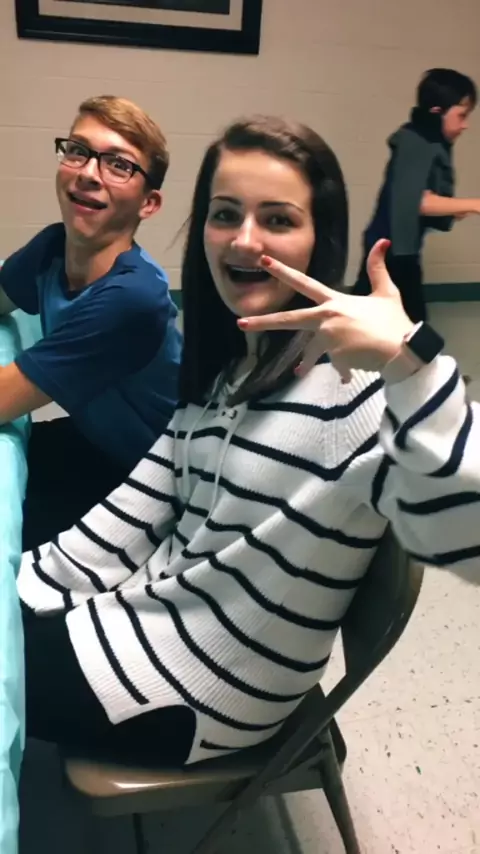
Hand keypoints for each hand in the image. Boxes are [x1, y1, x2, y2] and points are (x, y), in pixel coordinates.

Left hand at [238, 239, 413, 382]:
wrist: (402, 349)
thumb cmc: (394, 321)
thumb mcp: (386, 292)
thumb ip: (378, 268)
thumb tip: (382, 241)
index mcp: (335, 301)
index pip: (304, 283)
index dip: (284, 271)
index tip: (263, 262)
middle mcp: (327, 318)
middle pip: (290, 320)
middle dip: (263, 322)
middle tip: (241, 324)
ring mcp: (329, 338)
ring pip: (311, 353)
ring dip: (307, 364)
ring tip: (299, 373)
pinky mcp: (335, 356)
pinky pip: (334, 366)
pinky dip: (342, 372)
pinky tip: (347, 378)